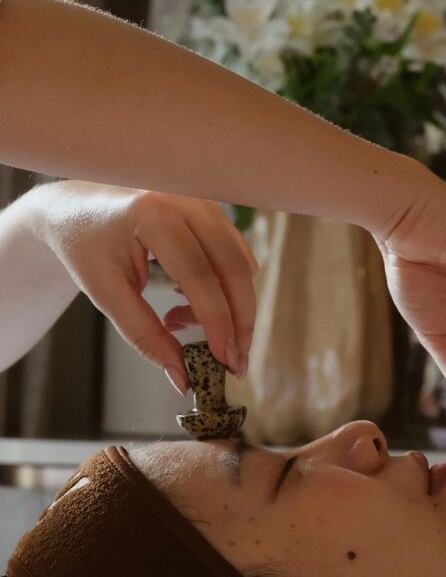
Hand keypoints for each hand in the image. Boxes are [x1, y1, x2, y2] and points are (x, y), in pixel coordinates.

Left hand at [34, 181, 257, 389]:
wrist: (75, 206)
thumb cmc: (85, 246)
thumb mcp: (107, 294)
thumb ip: (145, 335)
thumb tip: (183, 376)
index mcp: (154, 215)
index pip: (201, 276)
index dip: (218, 323)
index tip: (224, 361)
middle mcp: (186, 200)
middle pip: (234, 267)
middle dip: (240, 321)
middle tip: (234, 362)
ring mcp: (203, 201)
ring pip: (240, 263)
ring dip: (229, 306)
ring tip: (184, 323)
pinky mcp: (210, 210)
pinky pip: (234, 254)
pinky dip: (223, 286)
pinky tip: (187, 298)